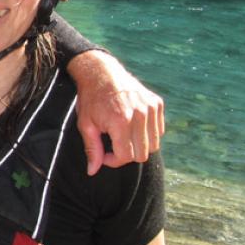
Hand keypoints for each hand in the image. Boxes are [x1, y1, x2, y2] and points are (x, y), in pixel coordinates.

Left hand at [67, 50, 164, 174]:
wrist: (101, 72)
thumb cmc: (91, 99)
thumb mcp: (86, 124)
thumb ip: (92, 149)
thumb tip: (93, 171)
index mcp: (121, 121)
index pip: (126, 157)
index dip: (113, 160)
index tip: (104, 153)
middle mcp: (140, 115)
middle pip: (142, 154)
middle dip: (126, 155)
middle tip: (113, 144)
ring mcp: (151, 108)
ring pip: (154, 144)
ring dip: (139, 145)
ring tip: (123, 135)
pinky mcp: (157, 103)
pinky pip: (159, 130)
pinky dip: (147, 133)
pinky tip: (132, 125)